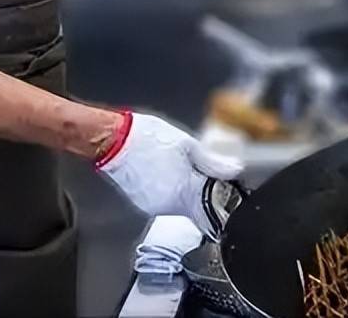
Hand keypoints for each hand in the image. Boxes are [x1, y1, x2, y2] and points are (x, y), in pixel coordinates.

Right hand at [96, 112, 241, 237]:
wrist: (113, 140)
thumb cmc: (149, 138)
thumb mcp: (186, 143)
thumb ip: (211, 161)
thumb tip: (235, 170)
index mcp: (184, 192)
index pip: (211, 209)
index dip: (222, 200)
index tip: (229, 192)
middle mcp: (169, 207)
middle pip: (195, 207)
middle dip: (203, 193)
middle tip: (205, 174)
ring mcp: (152, 208)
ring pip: (178, 204)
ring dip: (185, 191)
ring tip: (183, 169)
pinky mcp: (140, 204)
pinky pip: (162, 201)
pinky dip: (169, 191)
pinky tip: (166, 174)